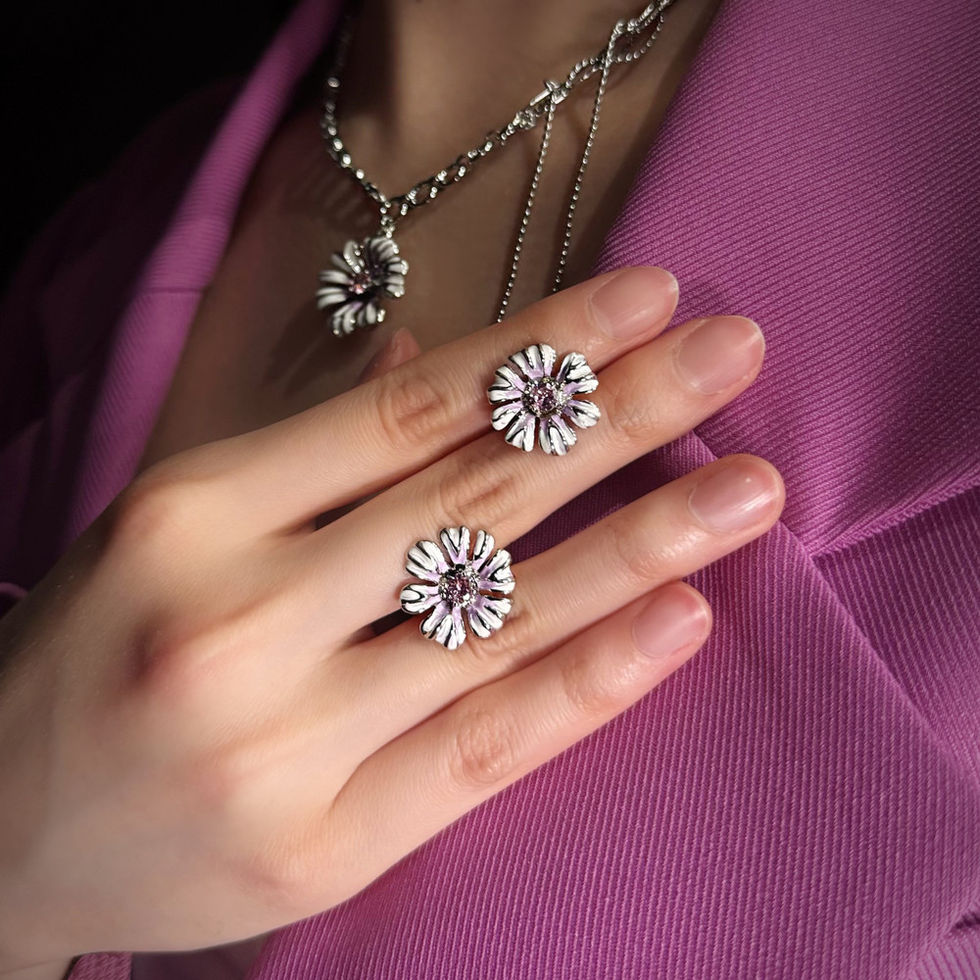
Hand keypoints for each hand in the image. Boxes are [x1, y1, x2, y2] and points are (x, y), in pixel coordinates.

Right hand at [0, 266, 782, 965]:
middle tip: (735, 352)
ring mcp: (282, 743)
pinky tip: (684, 619)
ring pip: (499, 621)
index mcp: (190, 514)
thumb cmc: (100, 648)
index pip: (406, 408)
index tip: (649, 297)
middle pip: (469, 498)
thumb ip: (310, 447)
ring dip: (643, 545)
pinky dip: (593, 681)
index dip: (539, 346)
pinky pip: (485, 746)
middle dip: (619, 416)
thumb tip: (439, 351)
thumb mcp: (180, 522)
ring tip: (752, 489)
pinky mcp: (324, 845)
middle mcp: (235, 620)